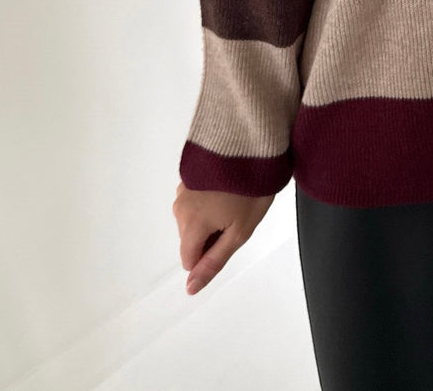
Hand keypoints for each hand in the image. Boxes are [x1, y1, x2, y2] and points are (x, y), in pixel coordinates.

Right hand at [173, 180, 274, 294]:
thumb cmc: (251, 190)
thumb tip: (191, 287)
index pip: (190, 259)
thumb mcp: (239, 232)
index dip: (213, 252)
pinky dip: (208, 198)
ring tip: (234, 197)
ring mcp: (182, 188)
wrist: (252, 144)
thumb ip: (213, 262)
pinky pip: (194, 199)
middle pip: (192, 238)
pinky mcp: (189, 174)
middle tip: (237, 213)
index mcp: (190, 224)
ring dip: (210, 215)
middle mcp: (179, 207)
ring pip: (193, 219)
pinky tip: (226, 186)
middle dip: (212, 233)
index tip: (231, 232)